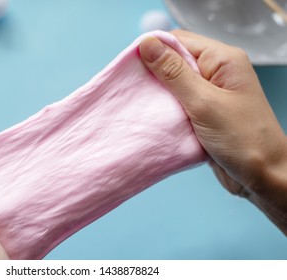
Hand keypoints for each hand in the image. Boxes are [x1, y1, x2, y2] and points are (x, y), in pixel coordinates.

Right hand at [139, 30, 286, 233]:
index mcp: (222, 60)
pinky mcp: (203, 112)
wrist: (261, 177)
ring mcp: (210, 93)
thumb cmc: (242, 139)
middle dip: (152, 74)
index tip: (130, 67)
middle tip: (132, 87)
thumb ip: (174, 73)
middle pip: (175, 61)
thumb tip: (147, 43)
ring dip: (157, 93)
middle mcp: (216, 72)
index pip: (179, 41)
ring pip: (173, 84)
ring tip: (140, 103)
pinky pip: (177, 103)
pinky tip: (153, 116)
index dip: (153, 50)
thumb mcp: (204, 103)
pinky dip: (164, 109)